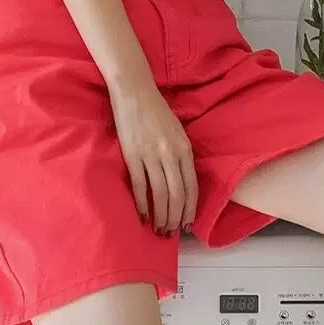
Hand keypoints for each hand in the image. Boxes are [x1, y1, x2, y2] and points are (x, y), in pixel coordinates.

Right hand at [108, 81, 198, 234]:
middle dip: (174, 218)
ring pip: (159, 194)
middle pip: (176, 195)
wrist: (134, 92)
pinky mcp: (132, 155)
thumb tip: (181, 182)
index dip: (190, 209)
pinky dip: (141, 204)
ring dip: (159, 215)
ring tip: (157, 228)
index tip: (187, 224)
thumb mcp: (178, 132)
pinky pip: (140, 186)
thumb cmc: (156, 111)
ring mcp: (151, 155)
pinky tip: (141, 215)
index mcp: (184, 149)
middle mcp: (170, 154)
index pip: (191, 187)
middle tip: (170, 232)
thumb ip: (181, 156)